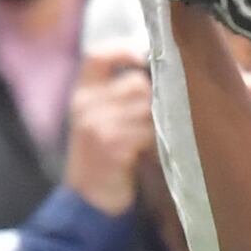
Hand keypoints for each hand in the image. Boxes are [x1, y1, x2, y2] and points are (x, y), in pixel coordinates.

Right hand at [63, 31, 153, 212]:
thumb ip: (121, 97)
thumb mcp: (102, 121)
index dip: (123, 49)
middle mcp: (86, 105)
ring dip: (162, 124)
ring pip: (146, 108)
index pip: (98, 56)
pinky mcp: (112, 146)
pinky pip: (147, 133)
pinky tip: (159, 154)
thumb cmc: (104, 159)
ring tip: (164, 139)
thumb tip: (164, 73)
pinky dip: (159, 143)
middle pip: (136, 84)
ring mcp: (97, 125)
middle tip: (168, 117)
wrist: (89, 201)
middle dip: (157, 99)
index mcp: (82, 94)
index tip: (144, 56)